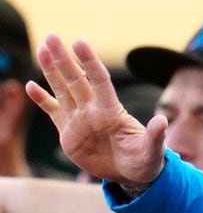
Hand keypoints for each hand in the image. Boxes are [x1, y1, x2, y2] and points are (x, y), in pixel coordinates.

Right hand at [25, 34, 166, 187]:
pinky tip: (30, 85)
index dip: (90, 62)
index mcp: (112, 112)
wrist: (133, 176)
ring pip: (63, 90)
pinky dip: (42, 99)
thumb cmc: (146, 161)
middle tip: (52, 36)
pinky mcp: (69, 133)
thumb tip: (162, 120)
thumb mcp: (153, 151)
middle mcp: (94, 111)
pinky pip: (53, 112)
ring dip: (52, 70)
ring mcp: (80, 120)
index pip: (99, 80)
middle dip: (64, 59)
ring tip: (42, 49)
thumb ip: (155, 136)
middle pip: (76, 80)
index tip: (79, 42)